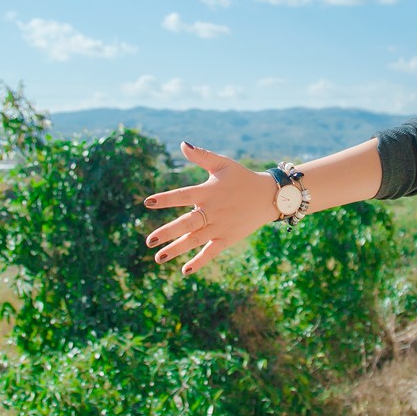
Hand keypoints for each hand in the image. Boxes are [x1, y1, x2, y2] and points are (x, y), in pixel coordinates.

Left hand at [143, 142, 275, 274]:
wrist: (268, 196)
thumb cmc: (241, 178)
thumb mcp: (223, 164)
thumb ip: (201, 156)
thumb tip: (182, 144)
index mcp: (209, 192)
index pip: (183, 195)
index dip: (166, 199)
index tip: (148, 202)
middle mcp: (213, 211)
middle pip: (188, 222)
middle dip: (168, 232)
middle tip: (150, 240)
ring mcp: (220, 227)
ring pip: (195, 240)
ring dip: (177, 249)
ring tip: (158, 258)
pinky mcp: (227, 238)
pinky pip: (211, 252)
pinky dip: (199, 261)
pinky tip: (184, 271)